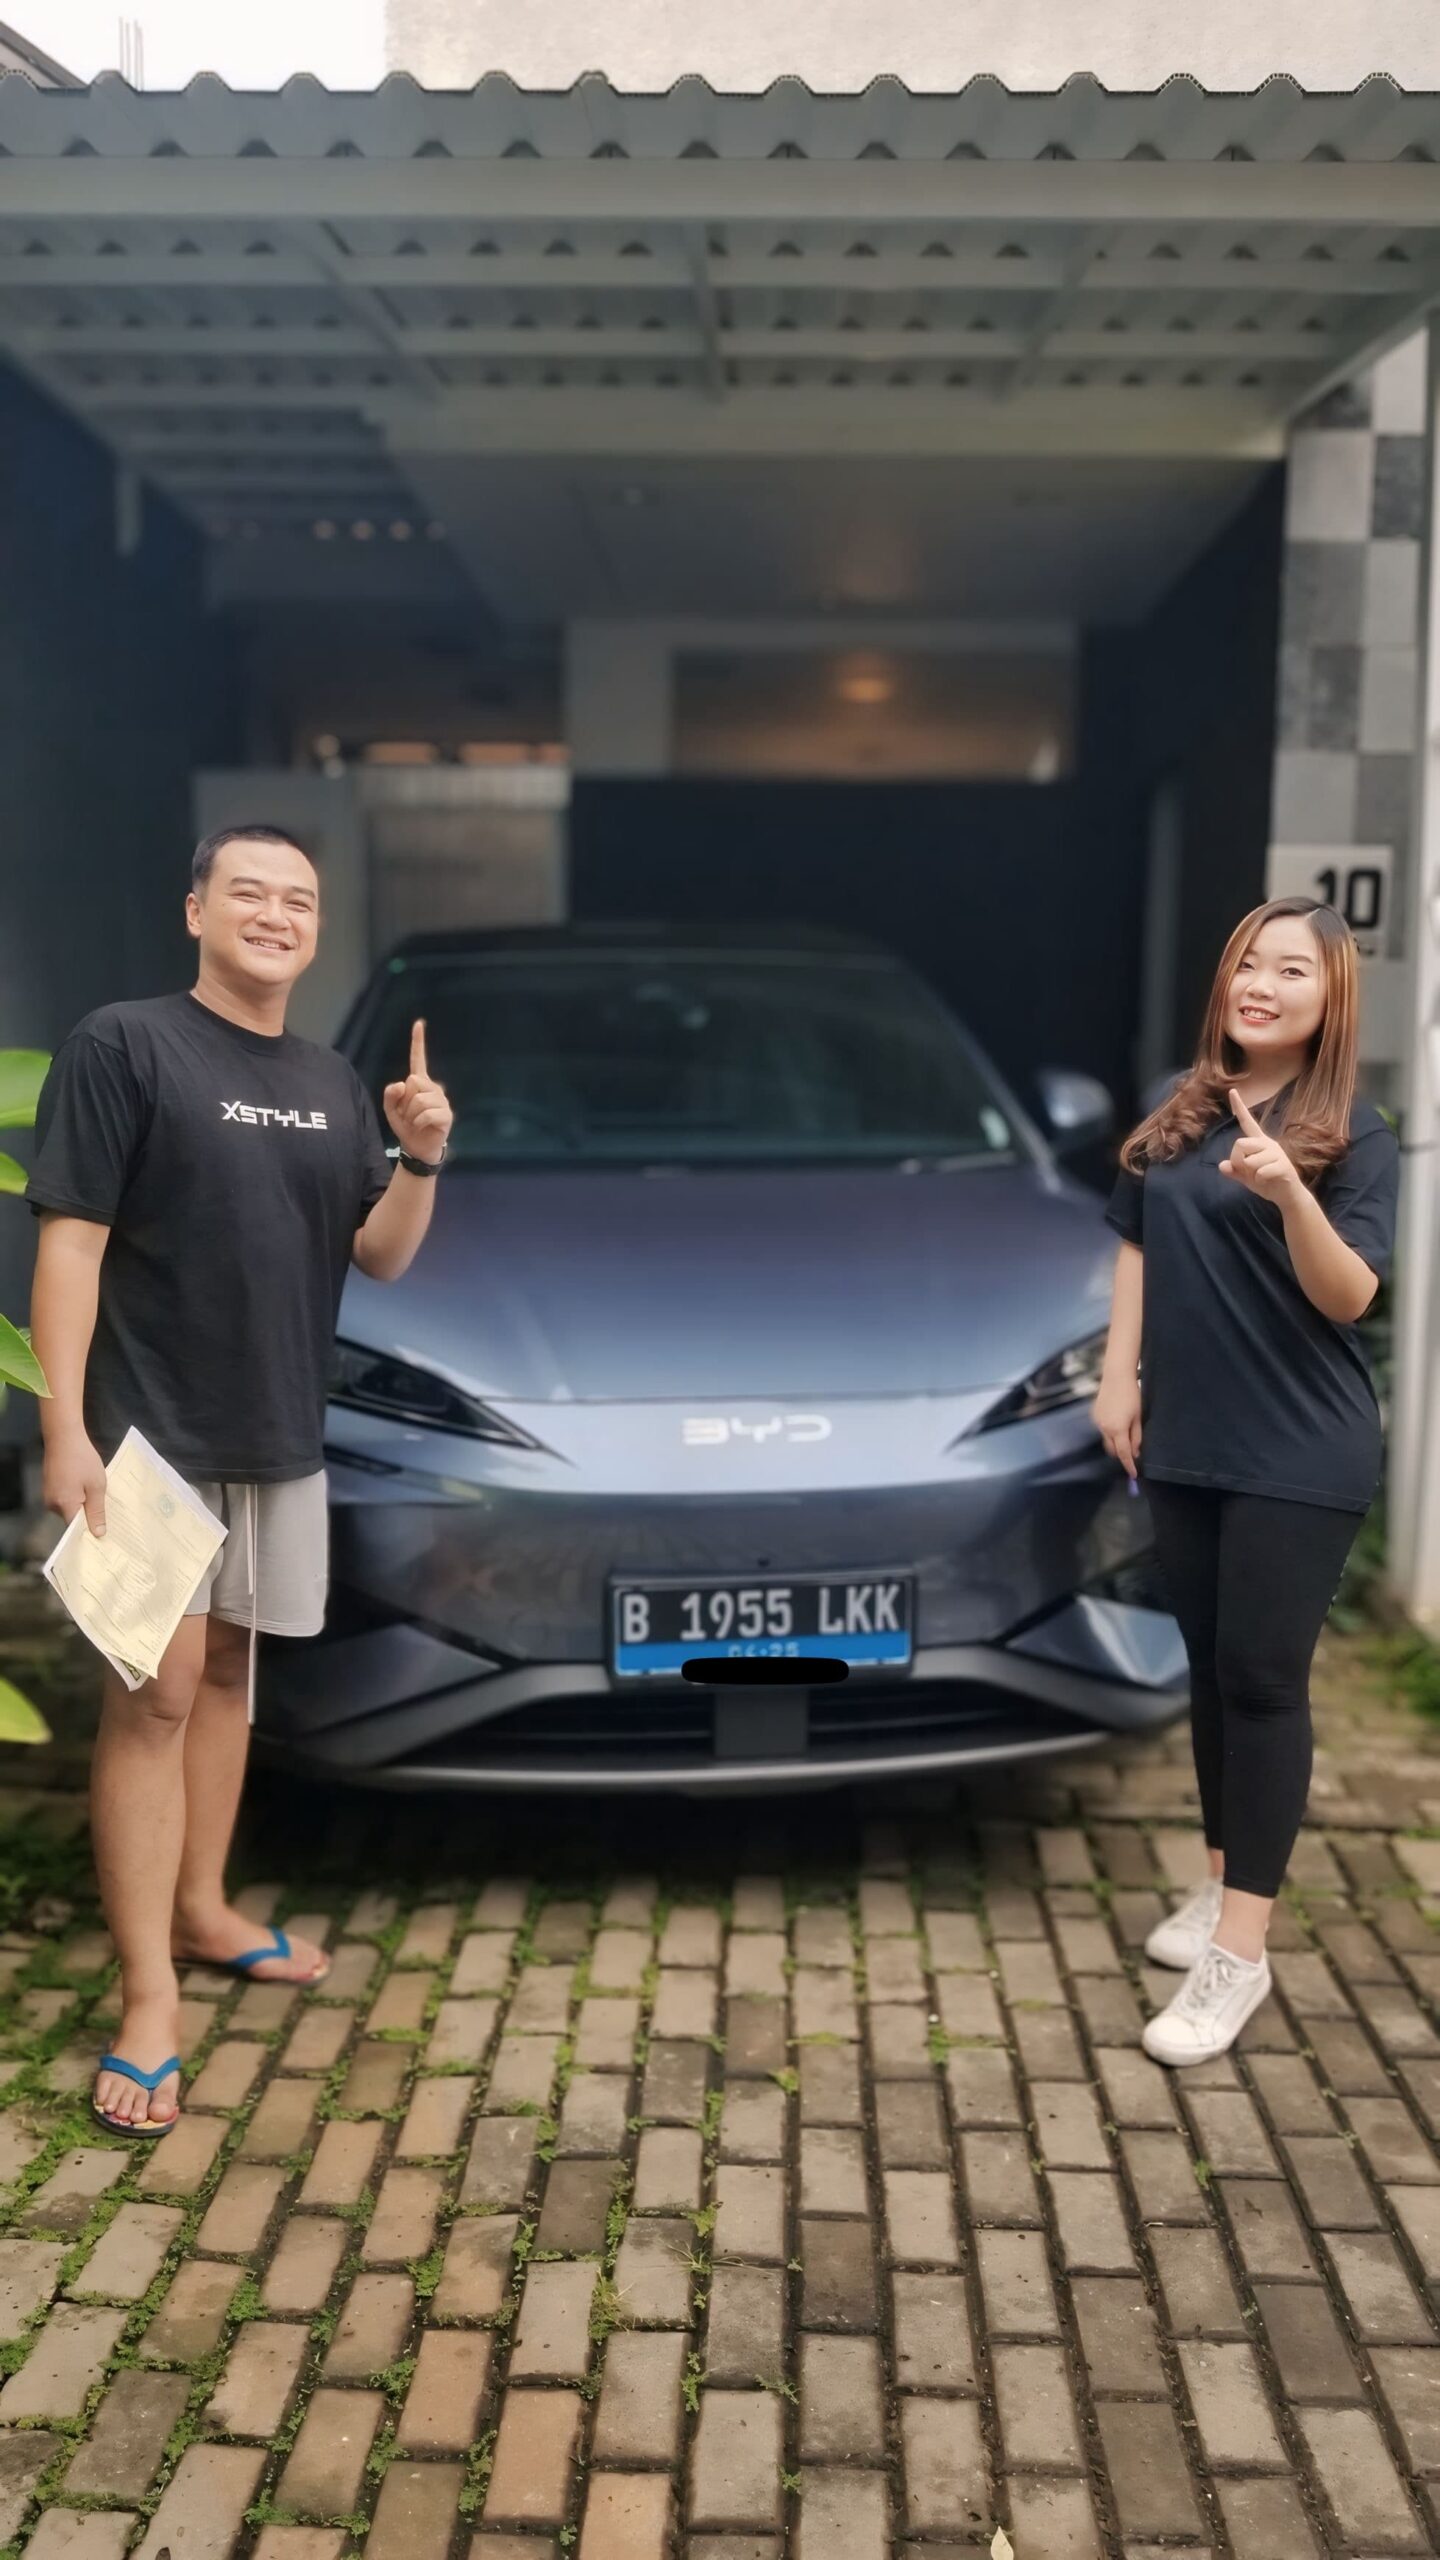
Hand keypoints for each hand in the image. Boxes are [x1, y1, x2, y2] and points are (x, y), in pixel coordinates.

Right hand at [42, 1427, 106, 1535]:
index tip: (104, 1536)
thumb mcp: (96, 1486)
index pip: (76, 1530)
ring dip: (81, 1504)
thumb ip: (96, 1511)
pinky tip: (84, 1485)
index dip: (89, 1532)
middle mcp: (52, 1505)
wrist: (63, 1437)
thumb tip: (98, 1534)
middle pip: (72, 1519)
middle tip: (105, 1511)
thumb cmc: (83, 1460)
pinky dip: (74, 1496)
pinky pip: (63, 1499)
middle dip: (87, 1516)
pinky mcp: (48, 1487)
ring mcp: (47, 1496)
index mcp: (64, 1505)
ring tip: (95, 1493)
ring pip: (68, 1508)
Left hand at [383, 1019, 452, 1167]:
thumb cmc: (406, 1126)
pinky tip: (422, 1127)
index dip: (418, 1042)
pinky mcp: (447, 1114)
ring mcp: (442, 1100)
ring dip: (411, 1115)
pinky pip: (426, 1114)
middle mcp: (433, 1088)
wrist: (418, 1148)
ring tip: (415, 1123)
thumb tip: (402, 1083)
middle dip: (405, 1101)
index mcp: (420, 1083)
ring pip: (418, 1100)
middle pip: (413, 1082)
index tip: (418, 1023)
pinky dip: (418, 1123)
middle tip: (409, 1115)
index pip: (418, 1059)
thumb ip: (390, 1095)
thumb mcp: (391, 1110)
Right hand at [1093, 1374, 1141, 1478]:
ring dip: (1116, 1441)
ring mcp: (1097, 1422)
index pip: (1123, 1454)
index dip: (1129, 1465)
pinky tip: (1117, 1420)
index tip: (1134, 1475)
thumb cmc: (1131, 1395)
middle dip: (1121, 1454)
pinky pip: (1103, 1429)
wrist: (1116, 1377)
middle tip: (1132, 1451)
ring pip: (1107, 1440)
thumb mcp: (1138, 1417)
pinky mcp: (1094, 1415)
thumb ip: (1136, 1436)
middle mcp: (1104, 1428)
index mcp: (1117, 1430)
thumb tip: (1135, 1452)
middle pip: (1113, 1450)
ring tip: (1126, 1431)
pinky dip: (1110, 1431)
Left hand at [1219, 1088, 1299, 1201]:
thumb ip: (1234, 1171)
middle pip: (1240, 1143)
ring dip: (1250, 1173)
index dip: (1240, 1108)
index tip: (1232, 1091)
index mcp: (1259, 1143)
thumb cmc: (1267, 1183)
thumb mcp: (1246, 1178)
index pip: (1247, 1122)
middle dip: (1237, 1160)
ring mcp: (1277, 1153)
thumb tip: (1222, 1166)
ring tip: (1261, 1177)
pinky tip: (1267, 1181)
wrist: (1288, 1196)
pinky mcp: (1283, 1165)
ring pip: (1250, 1160)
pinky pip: (1261, 1172)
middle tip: (1247, 1171)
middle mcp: (1268, 1144)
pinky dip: (1259, 1180)